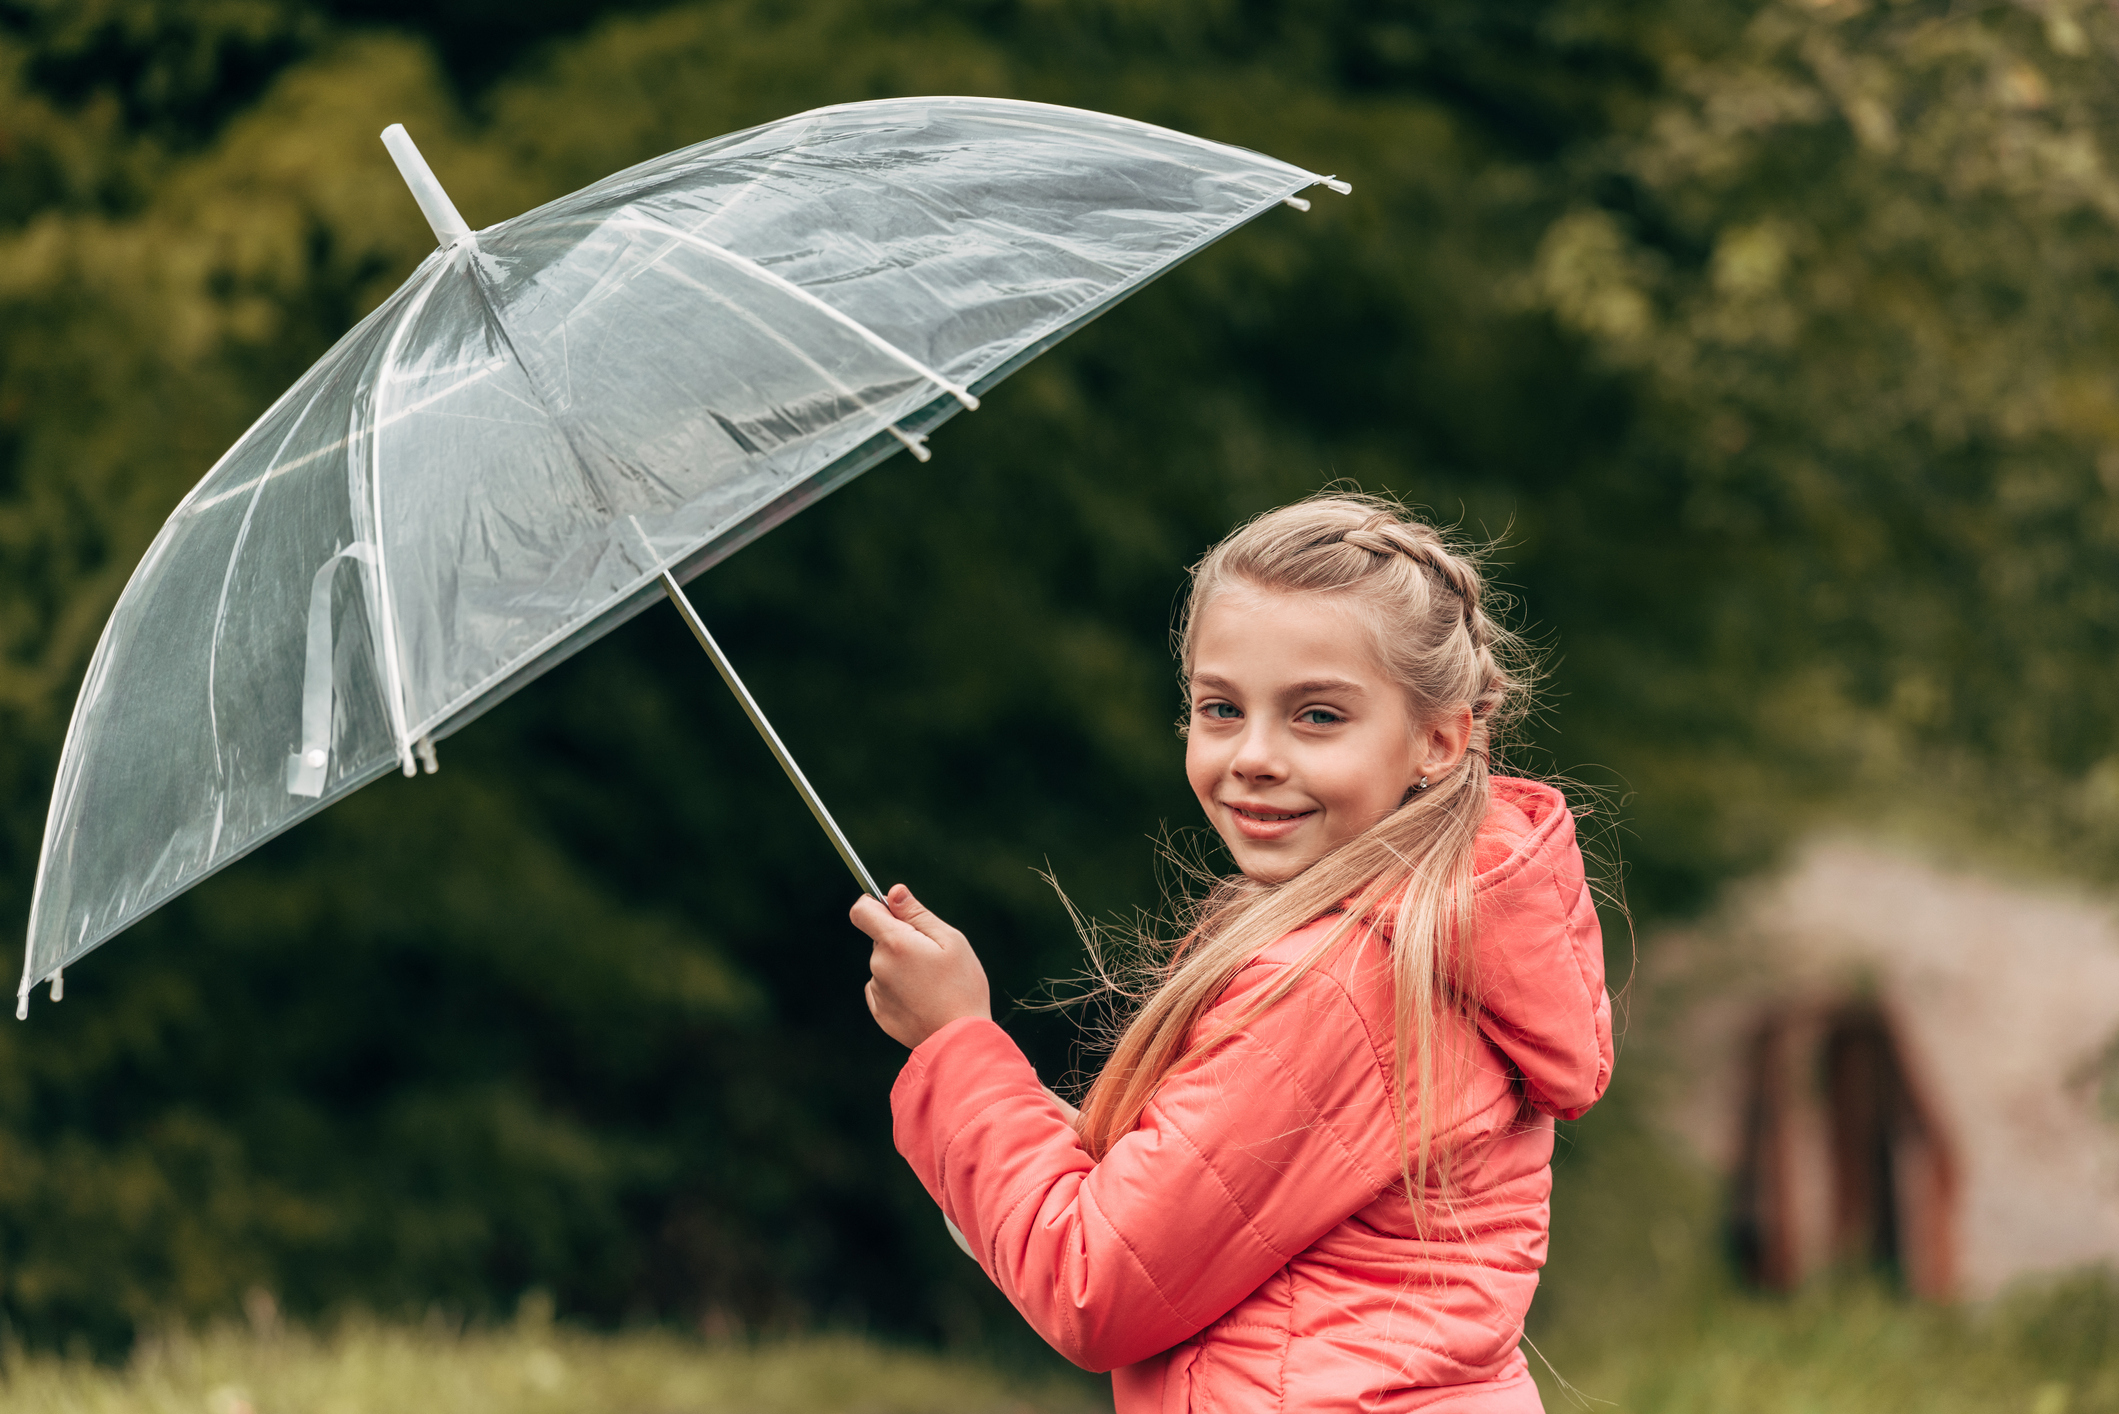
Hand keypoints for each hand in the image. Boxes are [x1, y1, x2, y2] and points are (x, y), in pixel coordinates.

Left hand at [853, 884, 991, 1049]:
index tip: (892, 911)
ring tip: (932, 984)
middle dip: (902, 941)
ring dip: (902, 967)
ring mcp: (877, 991)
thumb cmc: (962, 986)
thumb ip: (917, 914)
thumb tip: (893, 892)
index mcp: (894, 943)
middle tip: (933, 958)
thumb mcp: (950, 940)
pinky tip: (923, 1000)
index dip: (874, 905)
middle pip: (880, 939)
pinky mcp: (880, 1013)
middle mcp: (878, 965)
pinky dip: (900, 990)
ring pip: (885, 965)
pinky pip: (885, 989)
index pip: (862, 911)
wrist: (960, 1040)